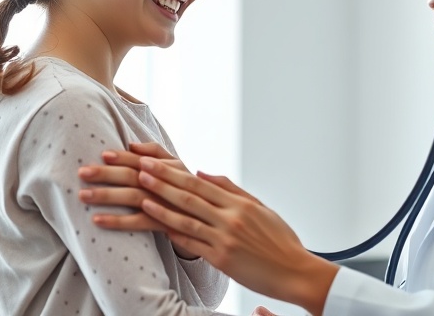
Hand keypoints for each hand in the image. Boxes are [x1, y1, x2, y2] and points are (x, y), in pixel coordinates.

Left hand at [77, 142, 197, 258]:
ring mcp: (170, 207)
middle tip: (82, 172)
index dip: (125, 157)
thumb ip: (160, 154)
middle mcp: (173, 186)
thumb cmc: (198, 196)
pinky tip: (99, 220)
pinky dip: (119, 221)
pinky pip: (140, 224)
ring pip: (135, 198)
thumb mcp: (182, 170)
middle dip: (108, 174)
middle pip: (136, 176)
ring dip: (107, 195)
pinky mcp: (169, 227)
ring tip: (83, 195)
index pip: (146, 160)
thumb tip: (133, 144)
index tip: (103, 154)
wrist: (222, 226)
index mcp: (176, 170)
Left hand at [135, 158, 338, 315]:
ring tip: (140, 193)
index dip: (173, 172)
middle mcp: (231, 217)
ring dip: (161, 204)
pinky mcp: (221, 259)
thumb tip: (203, 173)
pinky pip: (191, 242)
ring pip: (186, 217)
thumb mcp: (260, 208)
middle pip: (189, 196)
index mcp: (240, 203)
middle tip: (139, 169)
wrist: (294, 271)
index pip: (200, 183)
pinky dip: (172, 231)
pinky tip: (155, 221)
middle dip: (161, 181)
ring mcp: (225, 238)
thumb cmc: (279, 240)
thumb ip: (230, 189)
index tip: (152, 162)